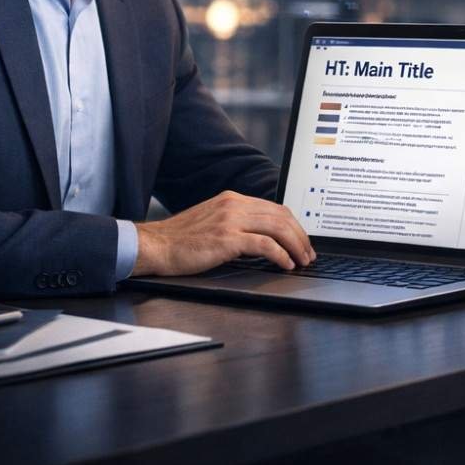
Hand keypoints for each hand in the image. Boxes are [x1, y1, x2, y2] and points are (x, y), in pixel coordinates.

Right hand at [131, 190, 314, 276]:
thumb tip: (262, 237)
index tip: (301, 241)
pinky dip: (280, 255)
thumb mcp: (212, 221)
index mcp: (232, 199)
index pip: (274, 208)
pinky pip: (264, 244)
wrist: (156, 246)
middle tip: (309, 254)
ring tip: (302, 261)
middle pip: (281, 216)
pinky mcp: (227, 239)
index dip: (293, 225)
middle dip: (300, 236)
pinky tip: (286, 265)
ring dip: (295, 246)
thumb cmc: (180, 240)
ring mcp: (230, 220)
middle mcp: (234, 205)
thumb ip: (236, 223)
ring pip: (277, 227)